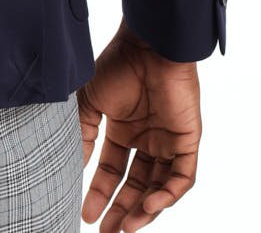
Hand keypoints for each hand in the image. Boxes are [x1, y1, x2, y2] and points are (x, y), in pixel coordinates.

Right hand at [77, 19, 201, 230]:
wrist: (146, 45)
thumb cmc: (117, 64)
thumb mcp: (89, 101)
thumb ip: (82, 132)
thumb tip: (73, 165)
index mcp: (123, 128)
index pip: (112, 170)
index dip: (100, 193)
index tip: (85, 214)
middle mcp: (146, 138)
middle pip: (135, 186)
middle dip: (121, 211)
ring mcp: (168, 141)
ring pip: (159, 188)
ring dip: (144, 211)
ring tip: (125, 229)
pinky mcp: (187, 141)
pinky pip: (182, 178)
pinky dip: (168, 196)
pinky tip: (148, 206)